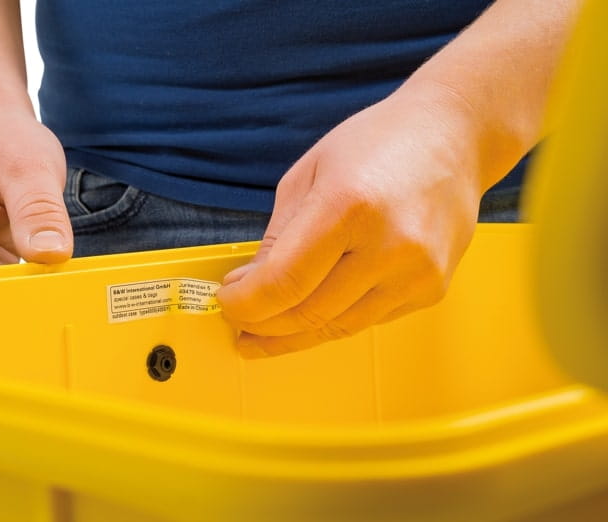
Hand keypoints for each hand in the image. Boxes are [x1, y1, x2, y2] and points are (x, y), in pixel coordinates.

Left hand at [217, 89, 483, 357]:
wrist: (454, 136)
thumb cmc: (376, 144)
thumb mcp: (307, 175)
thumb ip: (276, 238)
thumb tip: (248, 287)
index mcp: (349, 206)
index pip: (283, 283)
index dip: (245, 304)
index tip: (226, 303)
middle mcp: (390, 245)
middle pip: (308, 314)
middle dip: (262, 325)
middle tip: (239, 324)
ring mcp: (417, 272)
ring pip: (338, 327)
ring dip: (293, 335)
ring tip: (262, 332)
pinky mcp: (432, 289)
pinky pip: (368, 319)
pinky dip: (333, 320)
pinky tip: (311, 312)